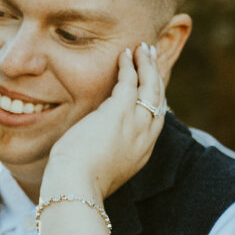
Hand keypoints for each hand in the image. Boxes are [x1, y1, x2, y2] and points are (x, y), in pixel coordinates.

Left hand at [40, 44, 165, 203]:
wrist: (76, 185)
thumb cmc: (78, 181)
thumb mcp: (101, 169)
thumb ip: (105, 154)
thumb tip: (92, 149)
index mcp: (141, 153)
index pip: (156, 120)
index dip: (155, 99)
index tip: (150, 85)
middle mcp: (145, 138)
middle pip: (159, 100)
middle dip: (156, 77)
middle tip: (150, 59)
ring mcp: (136, 124)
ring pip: (150, 86)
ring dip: (147, 65)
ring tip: (142, 49)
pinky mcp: (120, 112)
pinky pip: (130, 81)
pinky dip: (129, 65)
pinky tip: (124, 53)